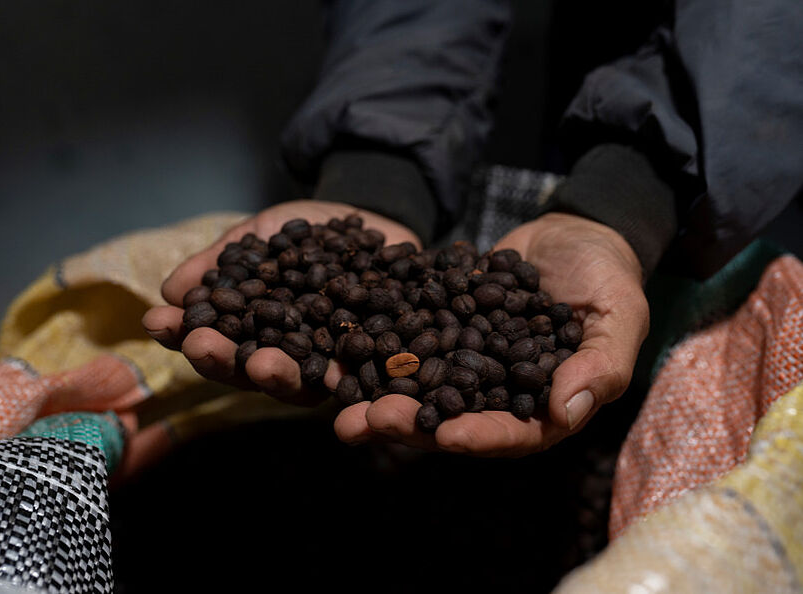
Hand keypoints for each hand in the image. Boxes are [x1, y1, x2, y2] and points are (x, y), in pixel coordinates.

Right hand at [142, 200, 420, 404]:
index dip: (183, 333)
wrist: (373, 218)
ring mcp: (328, 364)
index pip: (213, 339)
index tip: (159, 322)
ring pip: (299, 382)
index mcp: (252, 332)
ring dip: (276, 376)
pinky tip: (333, 371)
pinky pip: (359, 376)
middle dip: (222, 360)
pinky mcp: (372, 364)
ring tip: (260, 364)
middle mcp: (286, 357)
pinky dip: (344, 376)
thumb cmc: (308, 233)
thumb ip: (223, 260)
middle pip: (248, 371)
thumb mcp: (260, 234)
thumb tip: (170, 290)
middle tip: (201, 346)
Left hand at [335, 212, 649, 455]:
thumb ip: (601, 366)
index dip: (479, 437)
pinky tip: (338, 343)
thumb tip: (565, 412)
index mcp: (541, 406)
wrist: (575, 233)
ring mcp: (465, 361)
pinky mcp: (442, 329)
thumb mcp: (620, 317)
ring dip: (377, 391)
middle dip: (408, 422)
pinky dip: (374, 343)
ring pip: (418, 385)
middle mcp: (496, 393)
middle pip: (450, 418)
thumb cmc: (609, 278)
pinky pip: (406, 340)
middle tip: (365, 420)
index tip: (447, 436)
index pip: (510, 434)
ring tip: (335, 393)